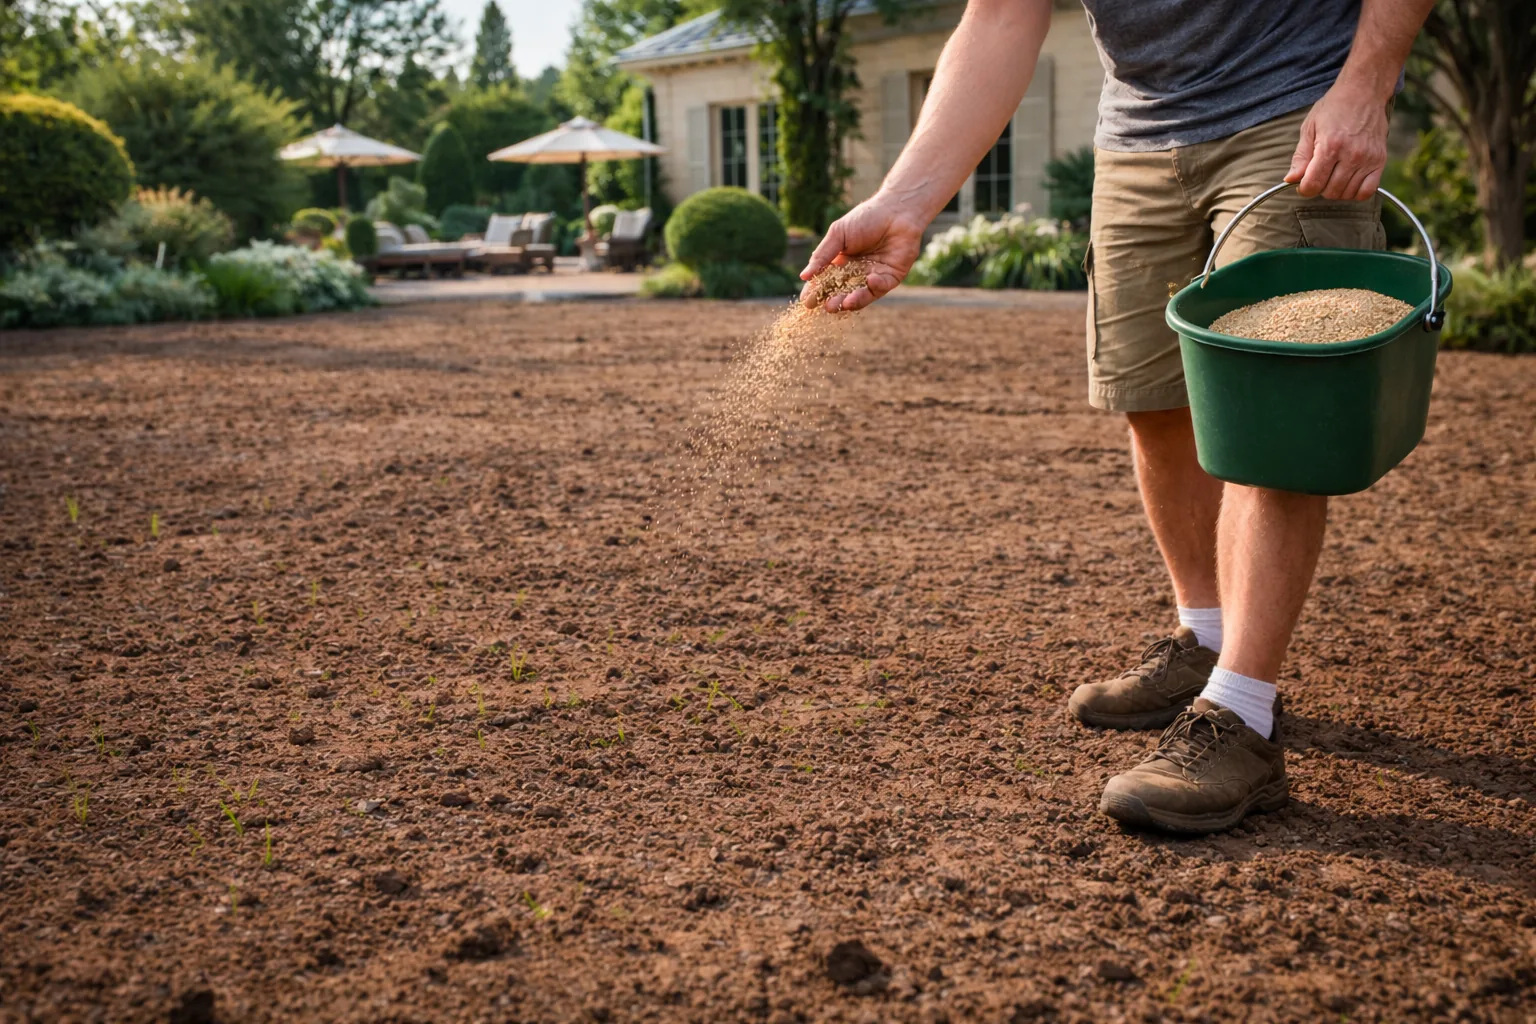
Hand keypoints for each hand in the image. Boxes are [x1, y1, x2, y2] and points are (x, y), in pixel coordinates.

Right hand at [799, 194, 926, 310]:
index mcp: (841, 263)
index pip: (826, 282)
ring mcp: (873, 277)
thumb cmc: (865, 218)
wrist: (896, 210)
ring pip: (862, 295)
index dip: (817, 292)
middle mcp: (856, 273)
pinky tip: (870, 279)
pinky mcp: (891, 278)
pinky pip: (881, 287)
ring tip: (845, 303)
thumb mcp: (839, 234)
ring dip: (853, 301)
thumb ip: (822, 255)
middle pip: (843, 293)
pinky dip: (875, 286)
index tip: (807, 302)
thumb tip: (804, 276)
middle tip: (827, 306)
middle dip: (835, 301)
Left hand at [1285, 80, 1389, 200]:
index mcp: (1330, 146)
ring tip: (1334, 174)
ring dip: (1336, 190)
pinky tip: (1349, 181)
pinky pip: (1367, 191)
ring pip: (1346, 194)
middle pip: (1329, 192)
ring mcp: (1368, 159)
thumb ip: (1300, 157)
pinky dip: (1356, 192)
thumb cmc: (1334, 108)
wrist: (1364, 92)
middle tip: (1320, 174)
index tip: (1304, 182)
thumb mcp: (1309, 128)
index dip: (1304, 188)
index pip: (1313, 185)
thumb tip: (1290, 180)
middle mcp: (1351, 155)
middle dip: (1320, 187)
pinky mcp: (1380, 160)